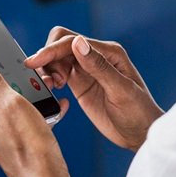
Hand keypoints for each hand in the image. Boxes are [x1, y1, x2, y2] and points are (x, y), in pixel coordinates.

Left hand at [0, 53, 71, 176]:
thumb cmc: (30, 148)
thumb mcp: (11, 105)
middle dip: (10, 74)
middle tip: (27, 68)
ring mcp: (4, 133)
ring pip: (13, 102)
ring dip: (29, 90)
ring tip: (46, 88)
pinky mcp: (20, 141)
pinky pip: (27, 117)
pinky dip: (39, 109)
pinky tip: (54, 108)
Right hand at [25, 27, 163, 151]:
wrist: (140, 135)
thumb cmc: (139, 113)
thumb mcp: (121, 90)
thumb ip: (99, 66)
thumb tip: (78, 43)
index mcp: (109, 52)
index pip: (72, 41)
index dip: (51, 50)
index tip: (35, 62)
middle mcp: (96, 57)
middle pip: (61, 44)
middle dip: (48, 57)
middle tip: (48, 80)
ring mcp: (87, 70)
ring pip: (57, 58)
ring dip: (48, 68)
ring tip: (53, 86)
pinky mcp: (80, 84)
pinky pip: (58, 73)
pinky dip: (50, 78)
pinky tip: (54, 89)